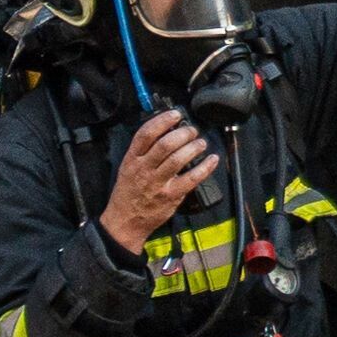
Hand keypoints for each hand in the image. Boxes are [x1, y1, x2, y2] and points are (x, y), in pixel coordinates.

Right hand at [99, 110, 219, 252]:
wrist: (124, 222)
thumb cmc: (128, 193)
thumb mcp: (127, 168)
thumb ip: (144, 152)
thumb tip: (166, 132)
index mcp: (132, 159)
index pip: (145, 134)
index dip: (162, 121)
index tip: (175, 115)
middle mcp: (144, 169)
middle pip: (165, 144)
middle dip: (182, 133)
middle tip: (192, 131)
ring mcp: (157, 183)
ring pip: (178, 159)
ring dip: (193, 147)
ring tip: (201, 143)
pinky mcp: (170, 196)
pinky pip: (191, 179)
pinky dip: (204, 167)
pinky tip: (212, 160)